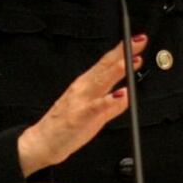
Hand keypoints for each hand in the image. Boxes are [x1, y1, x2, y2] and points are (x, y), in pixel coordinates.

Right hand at [17, 35, 147, 176]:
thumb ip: (112, 106)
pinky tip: (121, 95)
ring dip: (117, 70)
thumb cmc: (66, 126)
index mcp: (86, 84)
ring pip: (101, 81)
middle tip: (139, 40)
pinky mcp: (80, 116)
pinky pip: (96, 107)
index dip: (123, 50)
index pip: (107, 63)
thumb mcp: (94, 115)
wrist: (43, 142)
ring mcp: (81, 100)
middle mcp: (83, 88)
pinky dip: (109, 100)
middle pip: (106, 66)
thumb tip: (128, 95)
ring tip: (133, 60)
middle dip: (124, 52)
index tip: (137, 40)